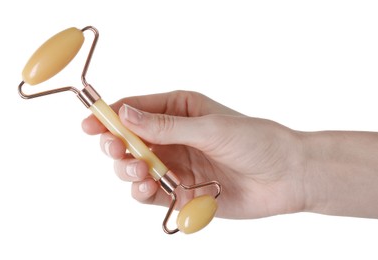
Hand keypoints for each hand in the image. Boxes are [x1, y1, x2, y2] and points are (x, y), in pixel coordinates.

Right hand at [82, 91, 306, 218]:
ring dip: (129, 171)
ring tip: (138, 172)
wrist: (286, 176)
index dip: (110, 117)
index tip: (91, 124)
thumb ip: (166, 126)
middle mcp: (174, 137)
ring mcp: (177, 165)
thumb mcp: (210, 127)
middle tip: (115, 150)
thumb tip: (125, 115)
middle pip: (130, 141)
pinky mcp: (182, 192)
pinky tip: (147, 188)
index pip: (135, 110)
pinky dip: (143, 192)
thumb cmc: (256, 141)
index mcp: (180, 111)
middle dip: (117, 146)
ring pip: (136, 168)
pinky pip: (151, 193)